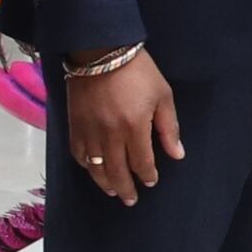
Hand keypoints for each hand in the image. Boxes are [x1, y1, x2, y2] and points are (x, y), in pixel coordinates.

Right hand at [66, 49, 182, 202]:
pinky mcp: (74, 125)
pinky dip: (86, 166)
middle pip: (117, 171)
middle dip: (126, 188)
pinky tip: (93, 170)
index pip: (142, 162)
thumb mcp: (162, 95)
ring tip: (113, 191)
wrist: (100, 51)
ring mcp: (89, 131)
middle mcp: (110, 134)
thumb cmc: (138, 71)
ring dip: (105, 182)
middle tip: (132, 199)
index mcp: (134, 127)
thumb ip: (169, 128)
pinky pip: (78, 154)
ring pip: (96, 167)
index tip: (151, 181)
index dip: (147, 175)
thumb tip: (177, 154)